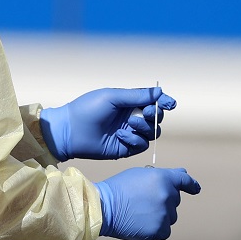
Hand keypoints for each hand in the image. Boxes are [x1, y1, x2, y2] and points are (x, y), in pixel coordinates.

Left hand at [40, 87, 174, 160]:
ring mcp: (129, 133)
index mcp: (127, 103)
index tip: (170, 104)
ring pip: (152, 132)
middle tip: (147, 113)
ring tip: (130, 123)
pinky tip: (120, 135)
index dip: (164, 102)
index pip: (152, 102)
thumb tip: (160, 91)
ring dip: (145, 127)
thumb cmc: (87, 109)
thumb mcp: (112, 97)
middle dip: (155, 115)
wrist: (70, 131)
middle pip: (156, 118)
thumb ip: (137, 95)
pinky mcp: (125, 148)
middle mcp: (130, 118)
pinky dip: (134, 139)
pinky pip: (141, 145)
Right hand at [96, 167, 200, 239]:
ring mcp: (165, 214)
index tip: (195, 189)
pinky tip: (141, 222)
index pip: (184, 181)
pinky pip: (164, 230)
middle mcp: (167, 196)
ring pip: (170, 216)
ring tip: (138, 212)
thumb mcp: (139, 174)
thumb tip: (180, 175)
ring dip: (160, 215)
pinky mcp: (160, 230)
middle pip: (174, 199)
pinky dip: (155, 228)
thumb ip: (161, 176)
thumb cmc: (117, 189)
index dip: (191, 185)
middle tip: (143, 200)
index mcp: (162, 179)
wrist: (103, 208)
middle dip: (164, 200)